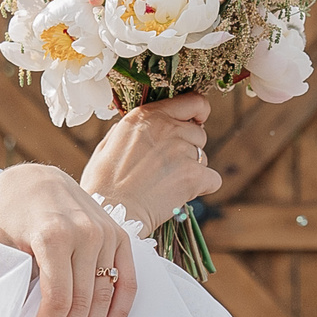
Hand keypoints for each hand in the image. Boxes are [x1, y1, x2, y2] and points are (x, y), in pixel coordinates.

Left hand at [0, 165, 138, 316]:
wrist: (34, 180)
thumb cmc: (10, 216)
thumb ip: (10, 282)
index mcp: (53, 235)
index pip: (57, 298)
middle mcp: (86, 233)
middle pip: (83, 302)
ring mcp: (107, 233)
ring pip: (105, 296)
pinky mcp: (120, 235)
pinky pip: (127, 281)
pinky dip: (119, 310)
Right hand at [79, 94, 219, 226]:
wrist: (110, 214)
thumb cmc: (103, 184)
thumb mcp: (108, 144)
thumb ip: (130, 130)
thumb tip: (143, 126)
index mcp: (147, 115)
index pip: (193, 101)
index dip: (199, 112)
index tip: (197, 122)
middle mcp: (167, 127)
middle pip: (199, 133)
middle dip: (189, 148)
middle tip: (167, 168)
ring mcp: (181, 151)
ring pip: (203, 157)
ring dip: (192, 169)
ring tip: (167, 183)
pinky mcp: (193, 176)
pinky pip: (213, 179)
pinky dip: (202, 188)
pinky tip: (181, 194)